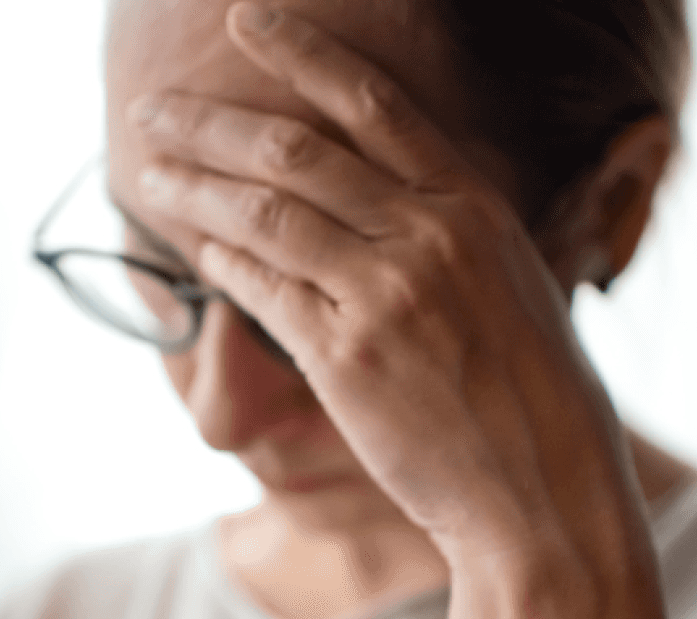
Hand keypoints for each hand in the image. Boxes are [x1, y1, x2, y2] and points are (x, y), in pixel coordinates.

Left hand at [128, 3, 647, 576]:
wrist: (548, 494)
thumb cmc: (536, 399)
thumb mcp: (513, 286)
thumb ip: (450, 235)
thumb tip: (381, 205)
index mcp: (475, 206)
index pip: (374, 104)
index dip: (302, 53)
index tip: (246, 21)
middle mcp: (430, 236)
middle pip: (295, 152)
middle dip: (210, 124)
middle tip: (153, 111)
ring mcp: (385, 296)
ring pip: (264, 216)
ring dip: (193, 189)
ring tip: (148, 174)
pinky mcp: (347, 360)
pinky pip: (262, 293)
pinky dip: (220, 265)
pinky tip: (193, 251)